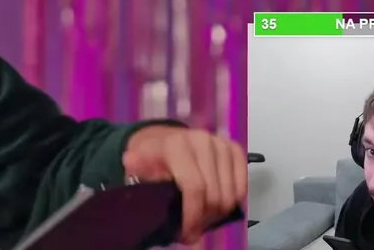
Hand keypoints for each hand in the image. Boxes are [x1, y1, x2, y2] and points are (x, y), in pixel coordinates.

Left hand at [122, 125, 246, 244]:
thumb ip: (138, 169)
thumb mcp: (139, 165)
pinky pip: (242, 186)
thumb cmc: (153, 159)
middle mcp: (201, 140)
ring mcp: (220, 143)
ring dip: (218, 213)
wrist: (165, 139)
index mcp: (176, 144)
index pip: (194, 188)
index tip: (187, 235)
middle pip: (214, 194)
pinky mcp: (234, 149)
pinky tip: (215, 206)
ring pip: (230, 193)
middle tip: (192, 230)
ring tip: (201, 218)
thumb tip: (130, 162)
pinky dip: (232, 201)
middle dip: (204, 219)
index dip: (192, 216)